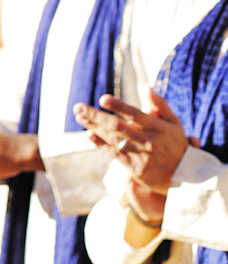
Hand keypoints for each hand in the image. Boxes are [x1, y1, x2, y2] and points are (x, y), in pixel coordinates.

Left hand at [74, 88, 189, 196]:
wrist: (185, 175)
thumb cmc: (176, 143)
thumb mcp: (174, 122)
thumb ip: (159, 105)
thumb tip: (145, 87)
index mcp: (158, 128)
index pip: (136, 114)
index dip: (119, 107)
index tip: (102, 99)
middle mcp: (149, 141)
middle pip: (118, 127)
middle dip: (96, 116)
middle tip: (78, 106)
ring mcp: (141, 156)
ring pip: (113, 140)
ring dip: (94, 127)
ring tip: (80, 116)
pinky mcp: (134, 168)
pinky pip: (114, 154)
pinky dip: (101, 144)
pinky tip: (90, 134)